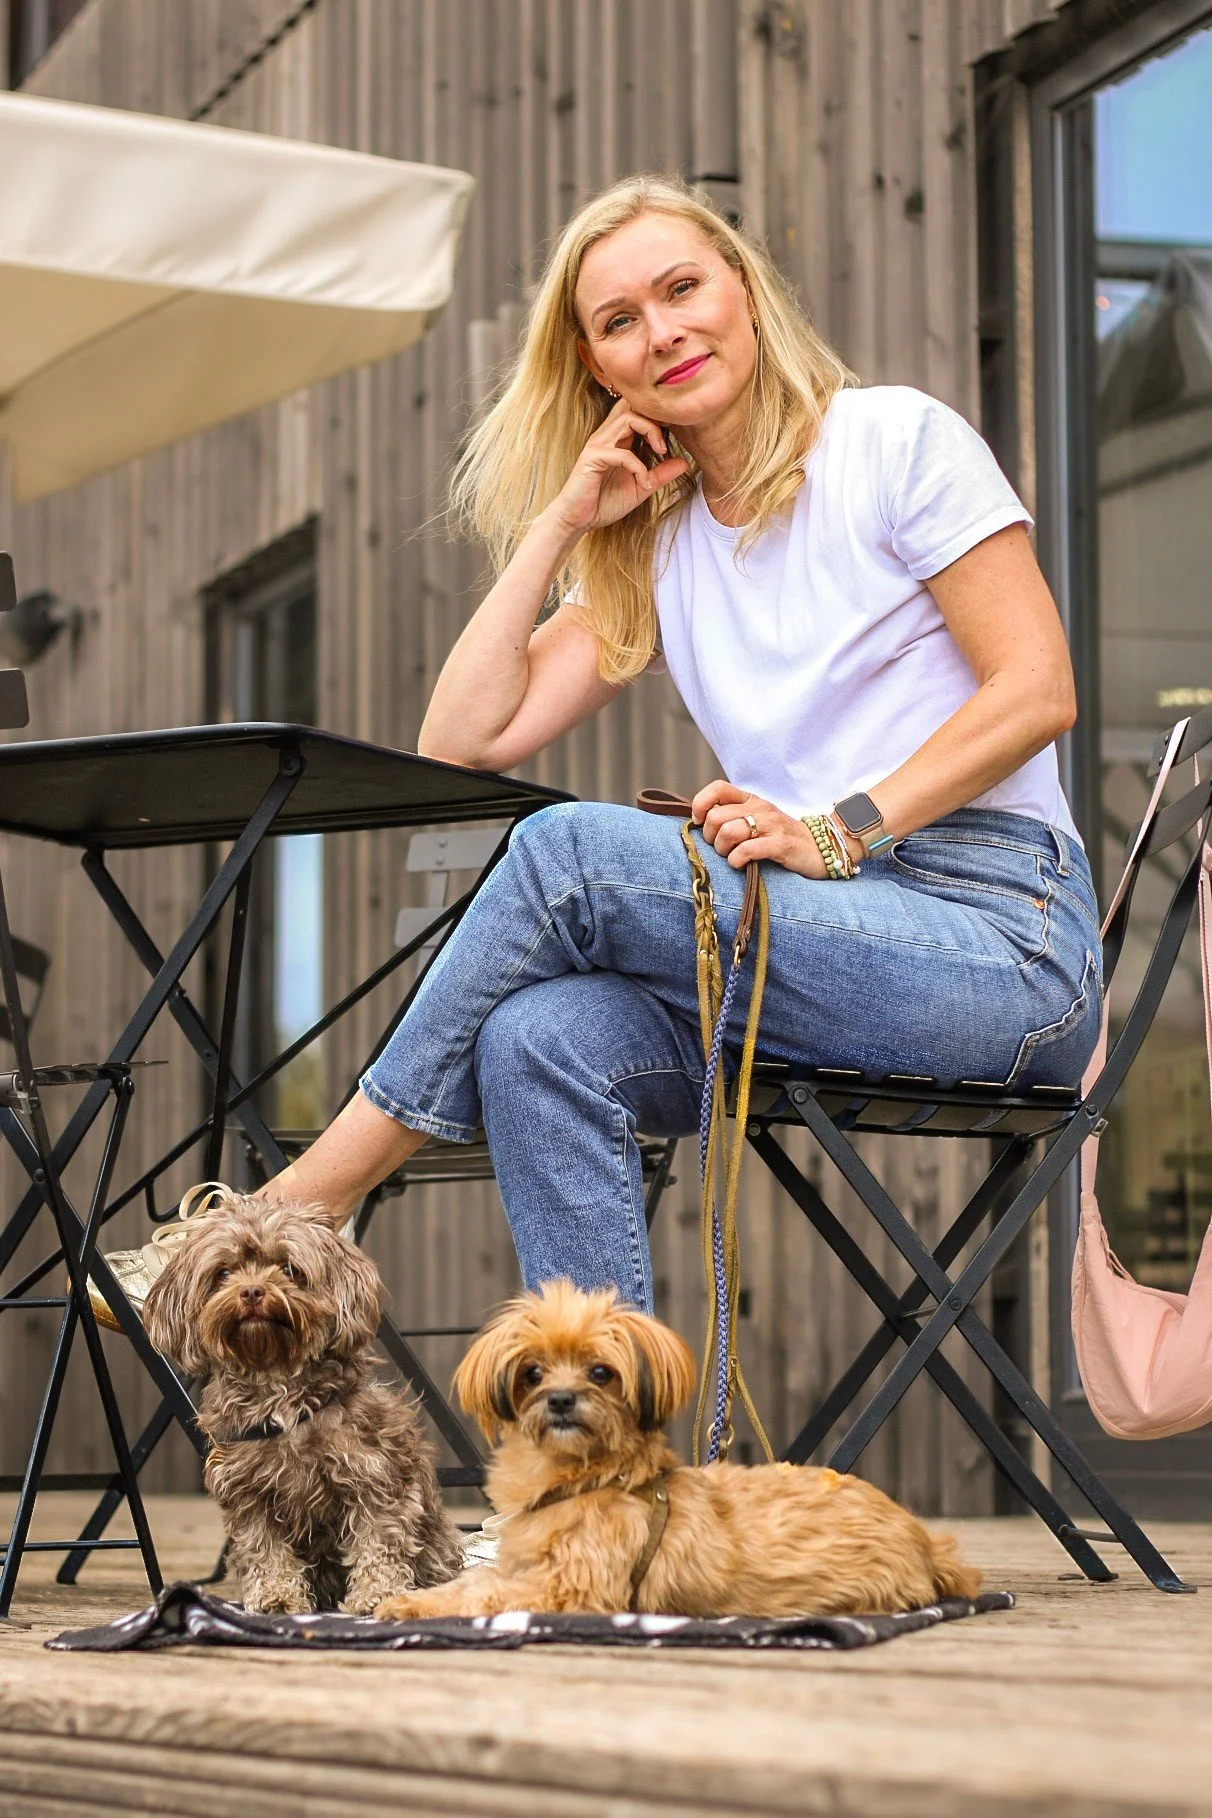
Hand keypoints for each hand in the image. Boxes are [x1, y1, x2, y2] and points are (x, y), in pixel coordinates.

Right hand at [548, 400, 689, 539]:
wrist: (577, 520)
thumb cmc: (603, 503)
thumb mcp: (640, 488)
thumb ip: (660, 474)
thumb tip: (684, 463)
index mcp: (616, 438)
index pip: (636, 410)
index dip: (657, 415)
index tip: (674, 433)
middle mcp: (606, 435)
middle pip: (632, 404)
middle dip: (655, 414)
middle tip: (668, 436)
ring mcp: (598, 445)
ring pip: (627, 418)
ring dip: (650, 431)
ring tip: (660, 452)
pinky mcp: (592, 458)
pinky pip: (622, 453)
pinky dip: (639, 466)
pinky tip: (644, 482)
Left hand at [691, 781, 851, 879]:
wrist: (823, 848)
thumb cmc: (782, 838)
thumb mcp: (758, 821)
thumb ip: (733, 817)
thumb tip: (701, 823)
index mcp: (752, 800)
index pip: (718, 788)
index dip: (701, 804)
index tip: (700, 823)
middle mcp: (760, 808)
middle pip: (716, 817)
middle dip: (710, 837)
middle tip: (720, 848)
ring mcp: (771, 825)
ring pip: (728, 832)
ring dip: (722, 850)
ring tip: (731, 857)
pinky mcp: (780, 845)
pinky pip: (746, 850)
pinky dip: (736, 861)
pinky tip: (741, 865)